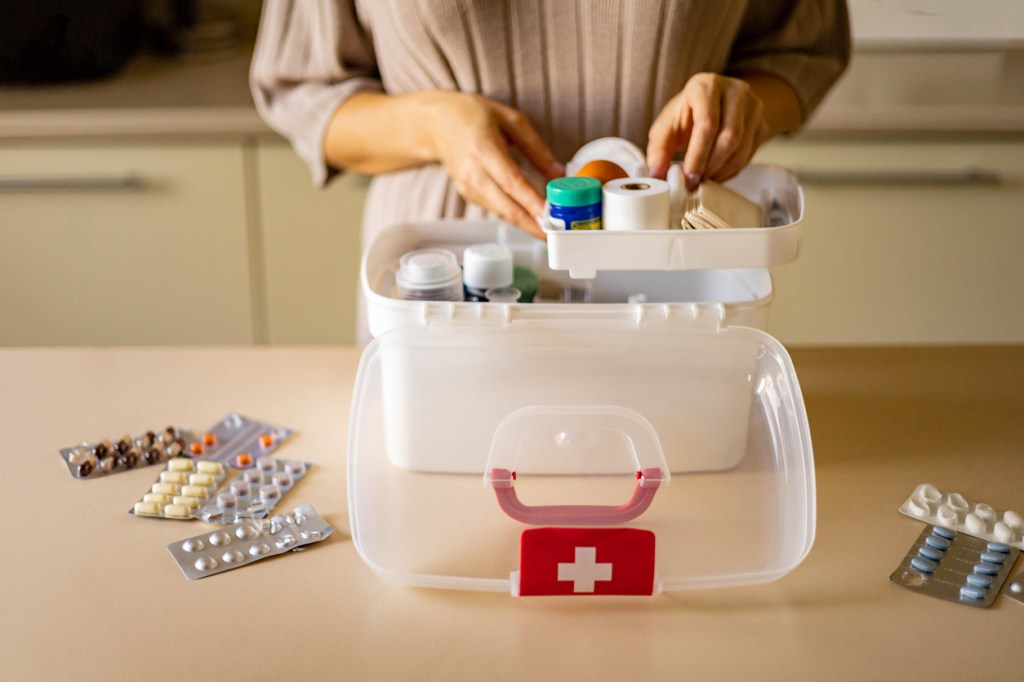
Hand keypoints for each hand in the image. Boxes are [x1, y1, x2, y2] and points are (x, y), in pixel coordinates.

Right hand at [417, 92, 562, 238]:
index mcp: (484, 148)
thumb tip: (560, 173)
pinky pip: (495, 208)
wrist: (435, 123)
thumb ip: (536, 148)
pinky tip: (530, 215)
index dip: (531, 202)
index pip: (511, 181)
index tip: (550, 217)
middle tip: (554, 235)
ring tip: (549, 228)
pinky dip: (514, 213)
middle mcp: (473, 172)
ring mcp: (467, 186)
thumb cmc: (474, 115)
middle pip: (505, 206)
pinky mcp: (467, 194)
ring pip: (501, 211)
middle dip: (531, 224)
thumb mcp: (511, 120)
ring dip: (525, 222)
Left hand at [646, 73, 769, 189]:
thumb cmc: (686, 115)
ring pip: (742, 148)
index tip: (688, 176)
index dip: (698, 155)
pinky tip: (717, 173)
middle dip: (710, 166)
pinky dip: (732, 170)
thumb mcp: (667, 127)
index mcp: (706, 85)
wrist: (712, 105)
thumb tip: (656, 173)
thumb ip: (659, 149)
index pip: (708, 123)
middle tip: (695, 182)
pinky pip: (750, 154)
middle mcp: (735, 90)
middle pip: (730, 137)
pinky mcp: (762, 123)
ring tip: (704, 179)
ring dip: (722, 171)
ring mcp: (753, 106)